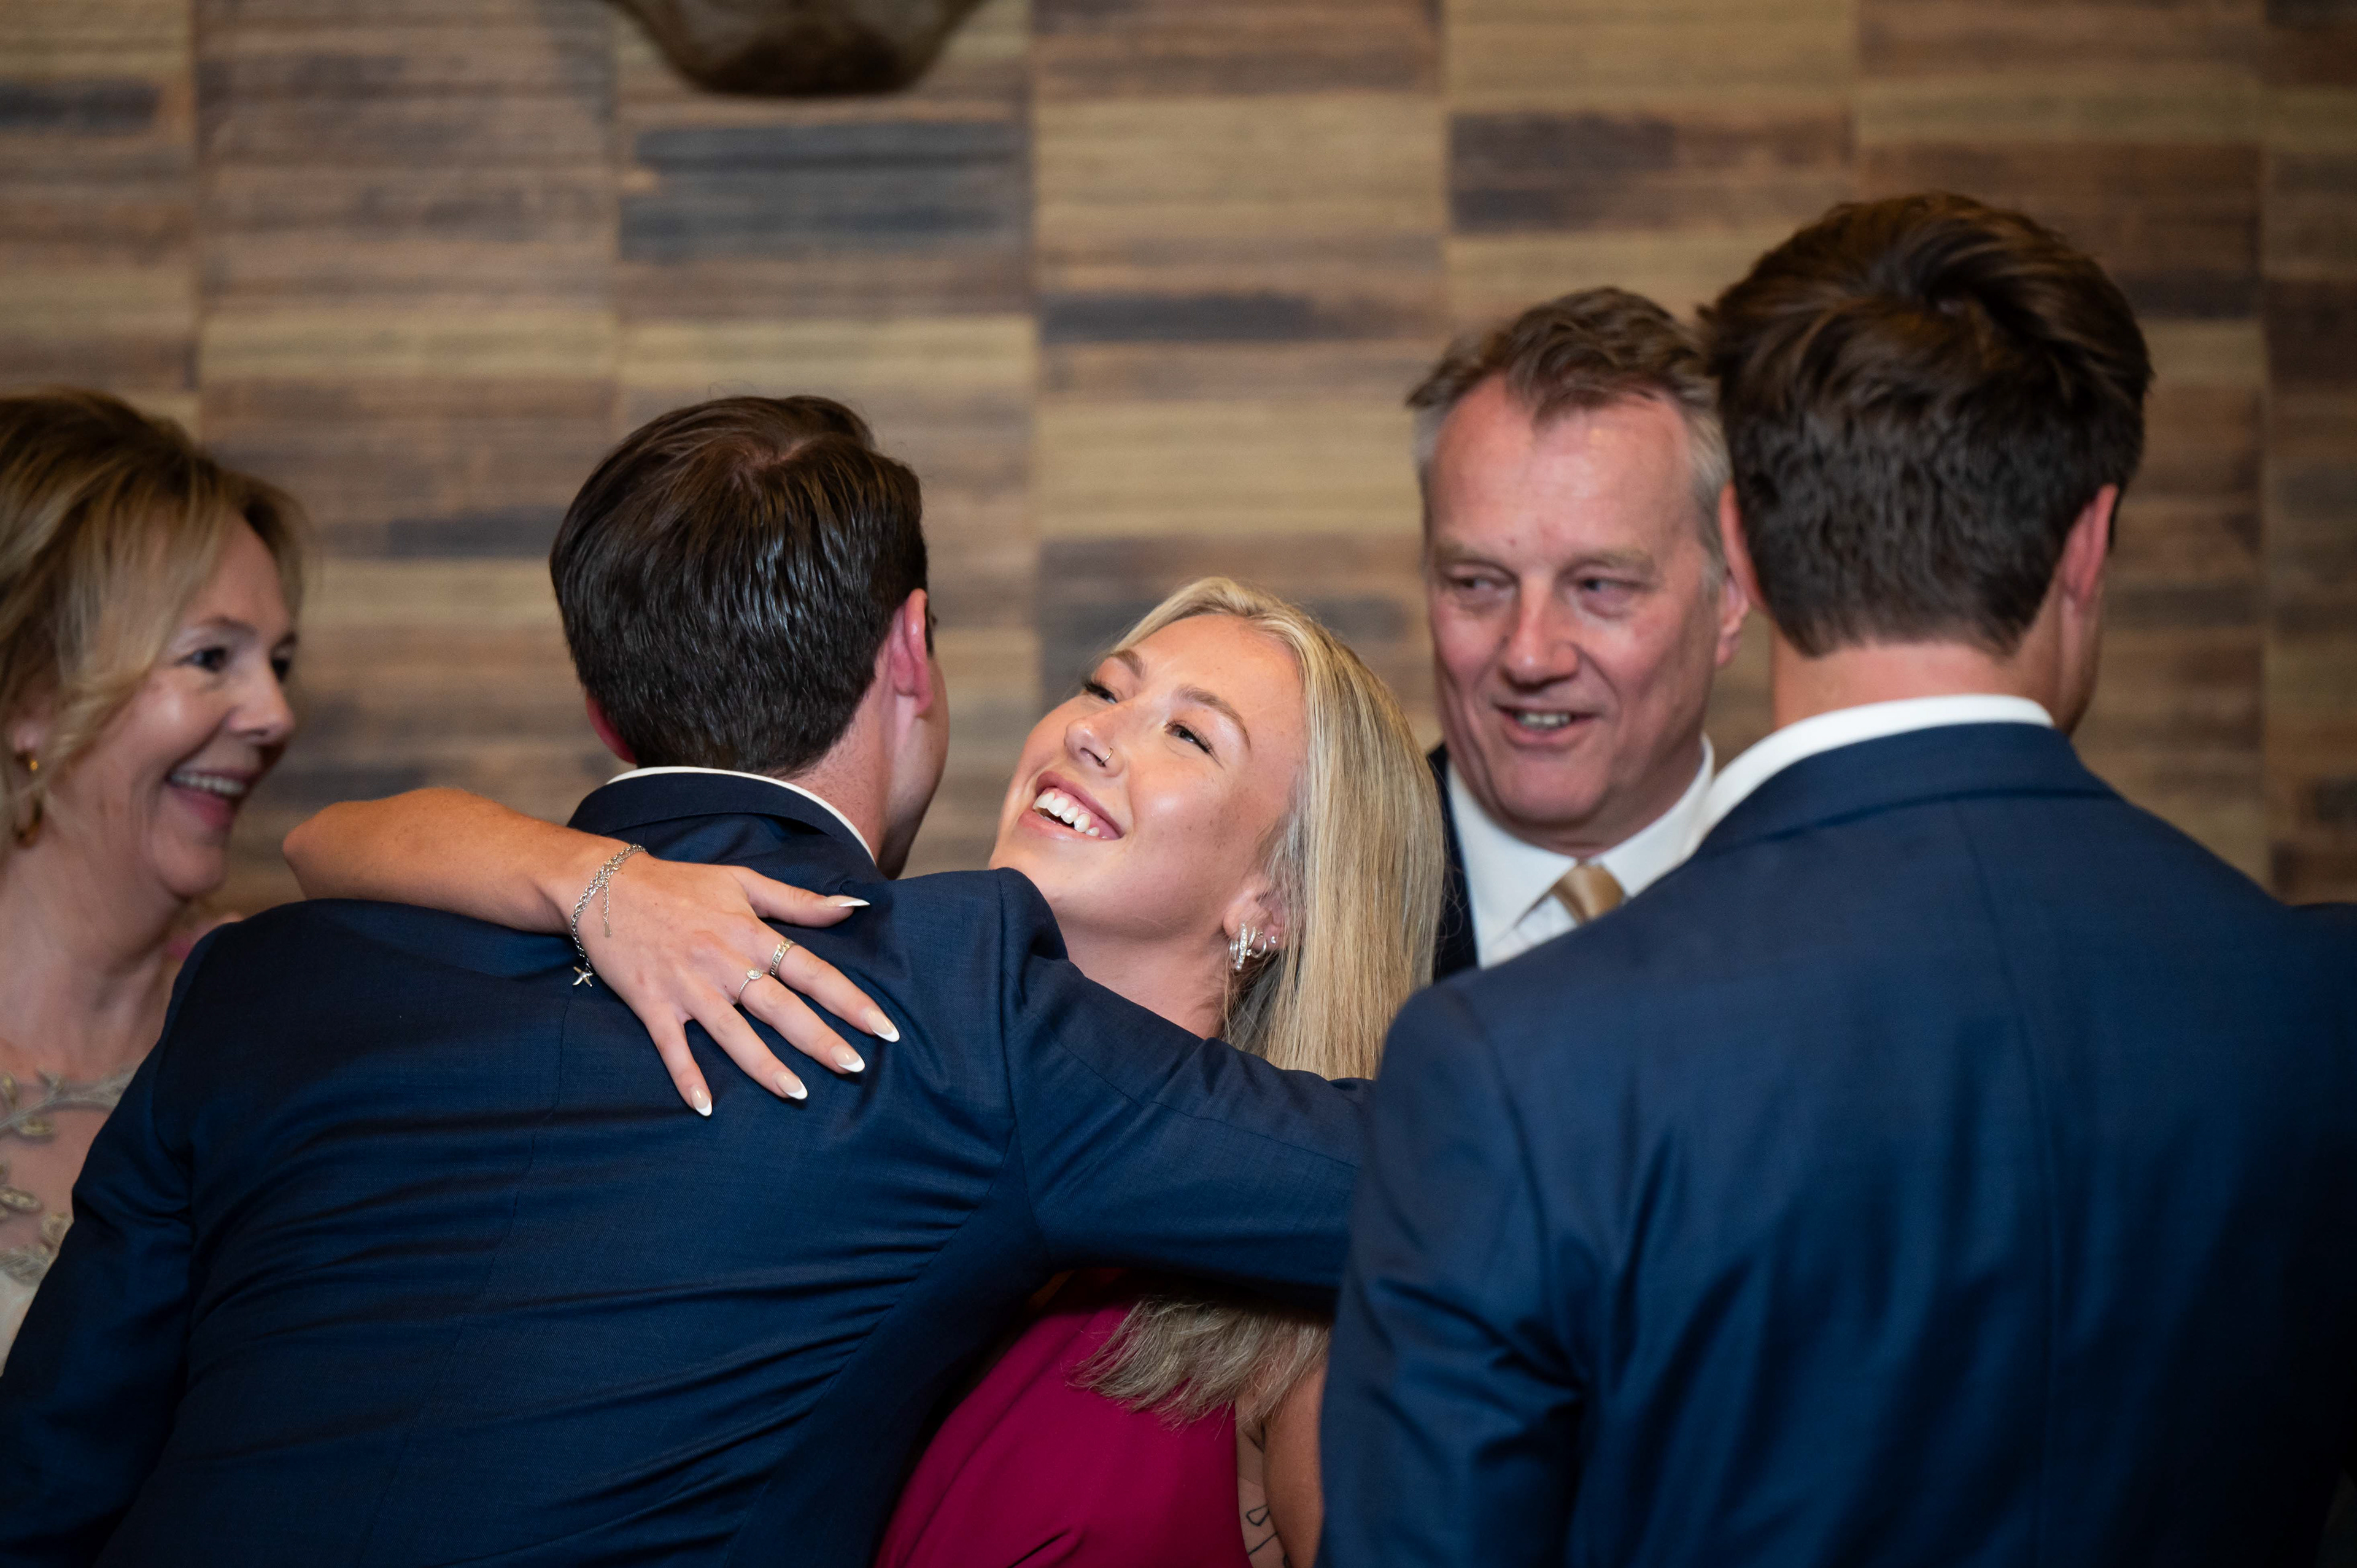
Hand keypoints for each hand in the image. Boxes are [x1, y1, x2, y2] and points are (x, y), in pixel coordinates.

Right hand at [572, 852, 896, 1114]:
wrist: (605, 886)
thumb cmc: (681, 884)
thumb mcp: (744, 883)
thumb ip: (800, 902)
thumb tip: (854, 907)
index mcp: (751, 933)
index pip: (812, 971)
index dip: (850, 1000)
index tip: (883, 1027)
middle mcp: (724, 962)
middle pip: (780, 1007)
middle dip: (819, 1039)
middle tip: (855, 1067)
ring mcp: (687, 985)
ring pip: (733, 1032)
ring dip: (764, 1066)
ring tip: (798, 1094)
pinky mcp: (652, 1002)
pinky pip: (672, 1046)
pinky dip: (686, 1075)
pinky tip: (705, 1107)